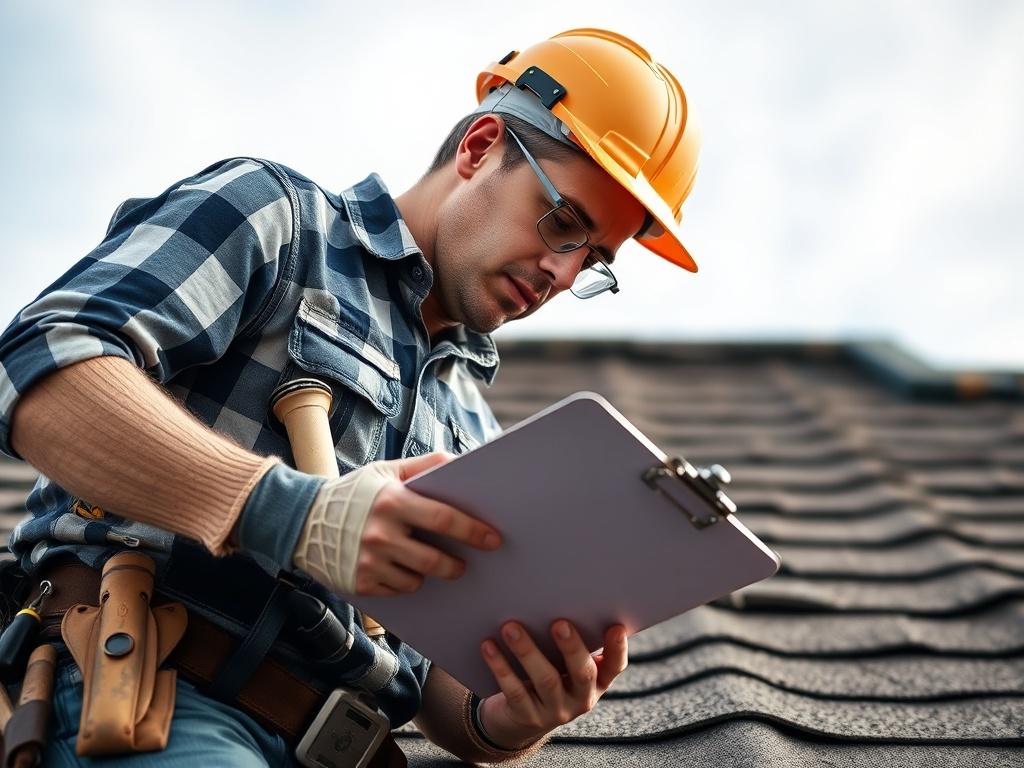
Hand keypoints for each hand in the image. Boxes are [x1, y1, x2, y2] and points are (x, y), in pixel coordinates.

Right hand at [357, 452, 501, 594]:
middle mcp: (380, 533)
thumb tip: (461, 460)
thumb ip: (423, 465)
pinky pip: (397, 590)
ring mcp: (369, 561)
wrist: (303, 519)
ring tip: (428, 563)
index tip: (493, 539)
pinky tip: (401, 569)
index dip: (472, 530)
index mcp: (391, 501)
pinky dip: (405, 581)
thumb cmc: (353, 493)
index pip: (443, 518)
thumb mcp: (385, 470)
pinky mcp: (360, 583)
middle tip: (463, 564)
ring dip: (429, 574)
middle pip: (434, 560)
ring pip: (417, 579)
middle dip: (455, 565)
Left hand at [478, 620, 628, 748]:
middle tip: (559, 622)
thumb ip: (568, 638)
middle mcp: (581, 698)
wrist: (518, 718)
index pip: (614, 666)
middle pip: (582, 673)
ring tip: (511, 627)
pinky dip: (500, 666)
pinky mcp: (527, 716)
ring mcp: (555, 710)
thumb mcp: (564, 662)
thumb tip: (557, 594)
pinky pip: (514, 690)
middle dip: (571, 647)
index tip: (616, 627)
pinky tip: (488, 645)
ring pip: (545, 680)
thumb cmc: (548, 673)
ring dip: (528, 651)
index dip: (617, 649)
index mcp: (597, 680)